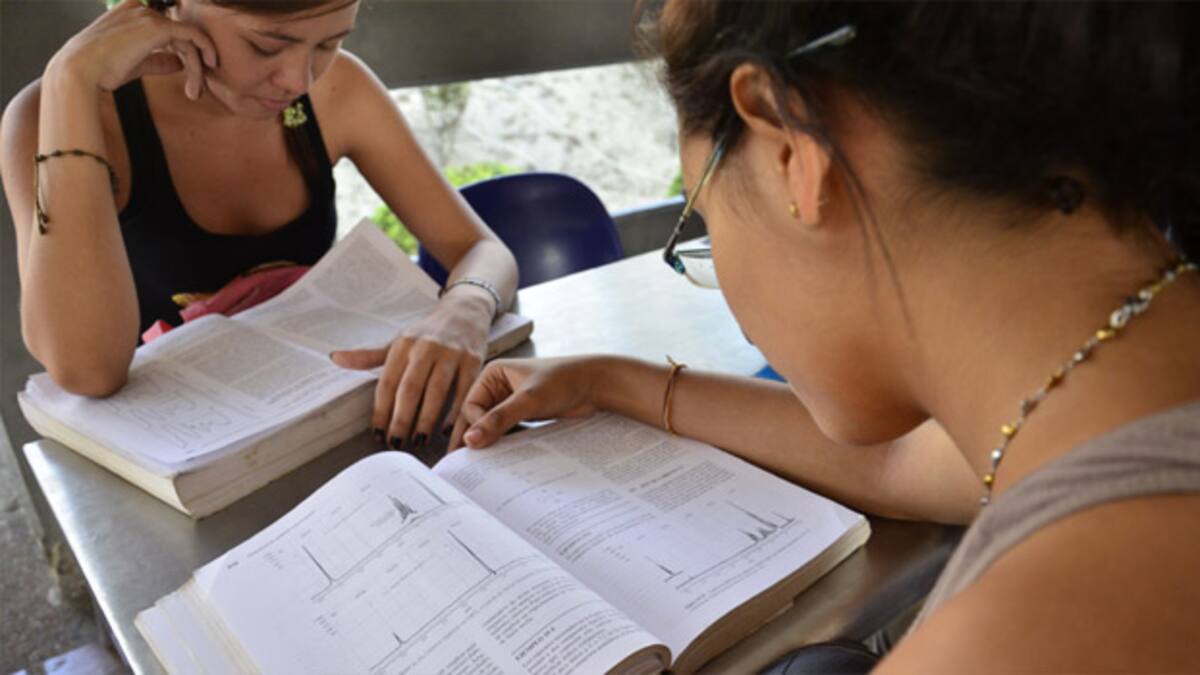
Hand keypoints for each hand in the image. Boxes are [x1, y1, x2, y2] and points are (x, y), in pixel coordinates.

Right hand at [46, 0, 217, 99]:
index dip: (182, 51)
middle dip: (193, 63)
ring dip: (196, 67)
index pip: (166, 30)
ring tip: (195, 92)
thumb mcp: (134, 63)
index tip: (191, 74)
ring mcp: (148, 15)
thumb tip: (179, 63)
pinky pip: (192, 36)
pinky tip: (208, 67)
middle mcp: (139, 8)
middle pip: (179, 35)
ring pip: (188, 39)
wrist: (79, 71)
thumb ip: (157, 59)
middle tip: (196, 89)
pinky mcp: (157, 27)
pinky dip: (204, 52)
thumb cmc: (98, 70)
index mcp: (129, 12)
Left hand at [330, 293, 491, 450]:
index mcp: (404, 344)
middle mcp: (426, 347)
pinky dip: (454, 413)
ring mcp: (451, 354)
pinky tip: (446, 430)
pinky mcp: (473, 361)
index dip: (381, 411)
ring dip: (426, 420)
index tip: (378, 433)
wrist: (465, 311)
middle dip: (401, 419)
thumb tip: (335, 357)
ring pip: (436, 392)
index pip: (387, 382)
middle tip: (396, 443)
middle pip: (410, 389)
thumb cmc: (428, 333)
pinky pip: (463, 392)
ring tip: (418, 441)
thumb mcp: (398, 341)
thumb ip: (369, 356)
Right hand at [449, 356, 604, 449]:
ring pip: (492, 426)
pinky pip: (508, 430)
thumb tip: (470, 440)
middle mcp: (499, 386)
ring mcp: (512, 401)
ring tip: (481, 465)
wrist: (596, 385)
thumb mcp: (529, 400)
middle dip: (473, 437)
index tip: (477, 446)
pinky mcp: (525, 413)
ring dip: (489, 442)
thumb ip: (499, 420)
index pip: (471, 406)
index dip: (474, 426)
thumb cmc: (564, 381)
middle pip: (477, 416)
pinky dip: (505, 443)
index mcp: (493, 374)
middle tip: (463, 463)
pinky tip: (503, 458)